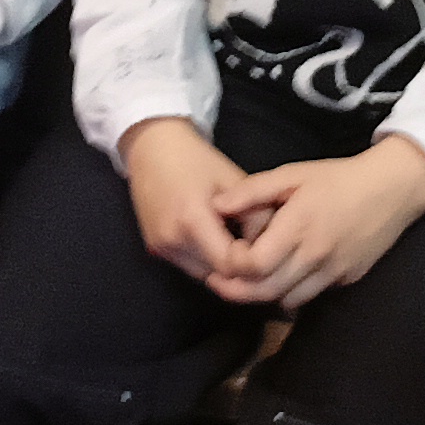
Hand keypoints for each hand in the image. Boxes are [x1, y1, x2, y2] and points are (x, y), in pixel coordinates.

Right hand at [119, 117, 254, 281]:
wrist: (153, 148)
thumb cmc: (197, 160)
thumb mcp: (235, 181)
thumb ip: (256, 217)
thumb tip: (271, 249)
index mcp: (191, 220)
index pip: (229, 266)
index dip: (251, 262)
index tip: (263, 245)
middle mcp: (172, 240)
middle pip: (218, 276)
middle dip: (239, 266)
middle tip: (252, 243)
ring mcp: (161, 247)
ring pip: (204, 275)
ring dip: (222, 265)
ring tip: (233, 238)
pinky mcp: (155, 249)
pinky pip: (190, 266)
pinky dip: (206, 259)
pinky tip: (214, 236)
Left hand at [204, 136, 424, 308]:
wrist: (392, 190)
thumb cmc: (338, 178)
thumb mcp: (292, 174)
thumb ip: (252, 192)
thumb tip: (216, 205)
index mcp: (298, 226)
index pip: (254, 265)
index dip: (232, 266)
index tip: (222, 256)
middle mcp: (315, 255)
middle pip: (265, 291)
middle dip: (236, 291)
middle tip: (218, 281)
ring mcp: (333, 271)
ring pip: (287, 301)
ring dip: (263, 296)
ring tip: (249, 280)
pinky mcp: (347, 280)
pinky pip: (310, 296)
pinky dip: (289, 293)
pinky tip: (281, 277)